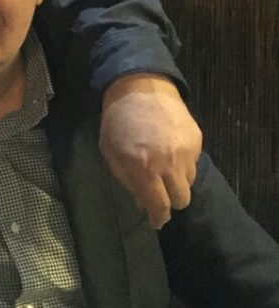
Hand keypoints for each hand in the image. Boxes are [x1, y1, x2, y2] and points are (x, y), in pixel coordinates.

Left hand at [100, 74, 202, 228]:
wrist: (139, 86)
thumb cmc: (117, 120)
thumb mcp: (110, 152)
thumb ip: (127, 180)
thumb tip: (142, 202)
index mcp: (143, 168)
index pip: (159, 206)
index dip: (158, 217)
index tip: (156, 221)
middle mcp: (168, 163)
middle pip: (181, 200)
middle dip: (170, 201)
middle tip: (160, 194)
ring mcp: (186, 151)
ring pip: (190, 183)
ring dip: (177, 182)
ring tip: (163, 168)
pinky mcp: (196, 140)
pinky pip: (194, 163)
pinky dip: (183, 163)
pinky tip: (170, 151)